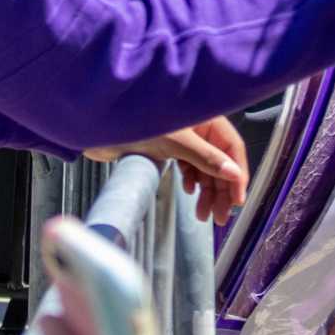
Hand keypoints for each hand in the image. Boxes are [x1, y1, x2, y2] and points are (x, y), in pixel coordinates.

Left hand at [85, 117, 248, 224]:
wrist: (97, 126)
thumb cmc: (136, 123)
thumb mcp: (176, 143)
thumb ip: (206, 158)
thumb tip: (234, 175)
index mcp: (204, 117)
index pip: (232, 147)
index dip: (237, 175)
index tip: (237, 201)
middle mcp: (196, 126)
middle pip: (220, 161)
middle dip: (221, 190)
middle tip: (220, 217)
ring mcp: (182, 138)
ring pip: (204, 168)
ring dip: (206, 192)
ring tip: (203, 215)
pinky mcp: (166, 148)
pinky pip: (188, 167)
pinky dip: (191, 182)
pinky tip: (189, 193)